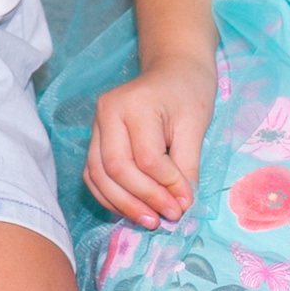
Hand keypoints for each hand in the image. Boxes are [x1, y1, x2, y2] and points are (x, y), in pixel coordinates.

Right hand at [85, 54, 215, 228]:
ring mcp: (96, 124)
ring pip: (98, 174)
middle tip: (168, 218)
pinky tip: (130, 209)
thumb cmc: (188, 92)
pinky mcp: (94, 136)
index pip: (145, 158)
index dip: (166, 186)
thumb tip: (180, 206)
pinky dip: (109, 196)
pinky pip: (93, 173)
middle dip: (142, 199)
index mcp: (134, 104)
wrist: (172, 69)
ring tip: (150, 221)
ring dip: (123, 204)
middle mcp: (107, 112)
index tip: (186, 203)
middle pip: (116, 168)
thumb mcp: (195, 126)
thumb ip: (186, 167)